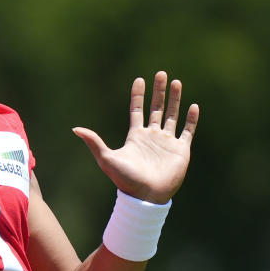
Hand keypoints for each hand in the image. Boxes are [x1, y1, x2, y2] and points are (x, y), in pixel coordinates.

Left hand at [72, 71, 198, 203]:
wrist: (145, 196)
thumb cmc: (125, 180)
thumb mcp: (106, 158)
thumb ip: (94, 142)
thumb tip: (75, 129)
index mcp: (135, 136)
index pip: (137, 110)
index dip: (138, 95)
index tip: (140, 79)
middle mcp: (152, 136)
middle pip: (156, 108)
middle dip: (159, 91)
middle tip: (162, 73)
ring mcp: (167, 142)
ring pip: (172, 115)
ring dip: (175, 100)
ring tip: (177, 82)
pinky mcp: (181, 150)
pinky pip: (188, 131)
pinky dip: (191, 119)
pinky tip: (193, 106)